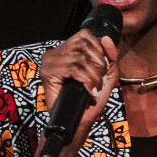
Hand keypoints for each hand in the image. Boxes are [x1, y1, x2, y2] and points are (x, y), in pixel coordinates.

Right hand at [36, 33, 118, 153]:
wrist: (78, 120)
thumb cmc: (89, 100)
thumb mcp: (106, 75)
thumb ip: (110, 57)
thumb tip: (107, 39)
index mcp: (66, 51)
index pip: (85, 35)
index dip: (100, 48)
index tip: (105, 67)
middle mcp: (55, 53)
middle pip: (83, 43)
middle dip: (99, 62)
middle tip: (98, 80)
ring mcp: (49, 62)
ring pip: (80, 57)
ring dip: (94, 75)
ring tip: (93, 87)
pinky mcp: (47, 72)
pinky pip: (73, 68)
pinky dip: (86, 80)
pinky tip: (88, 90)